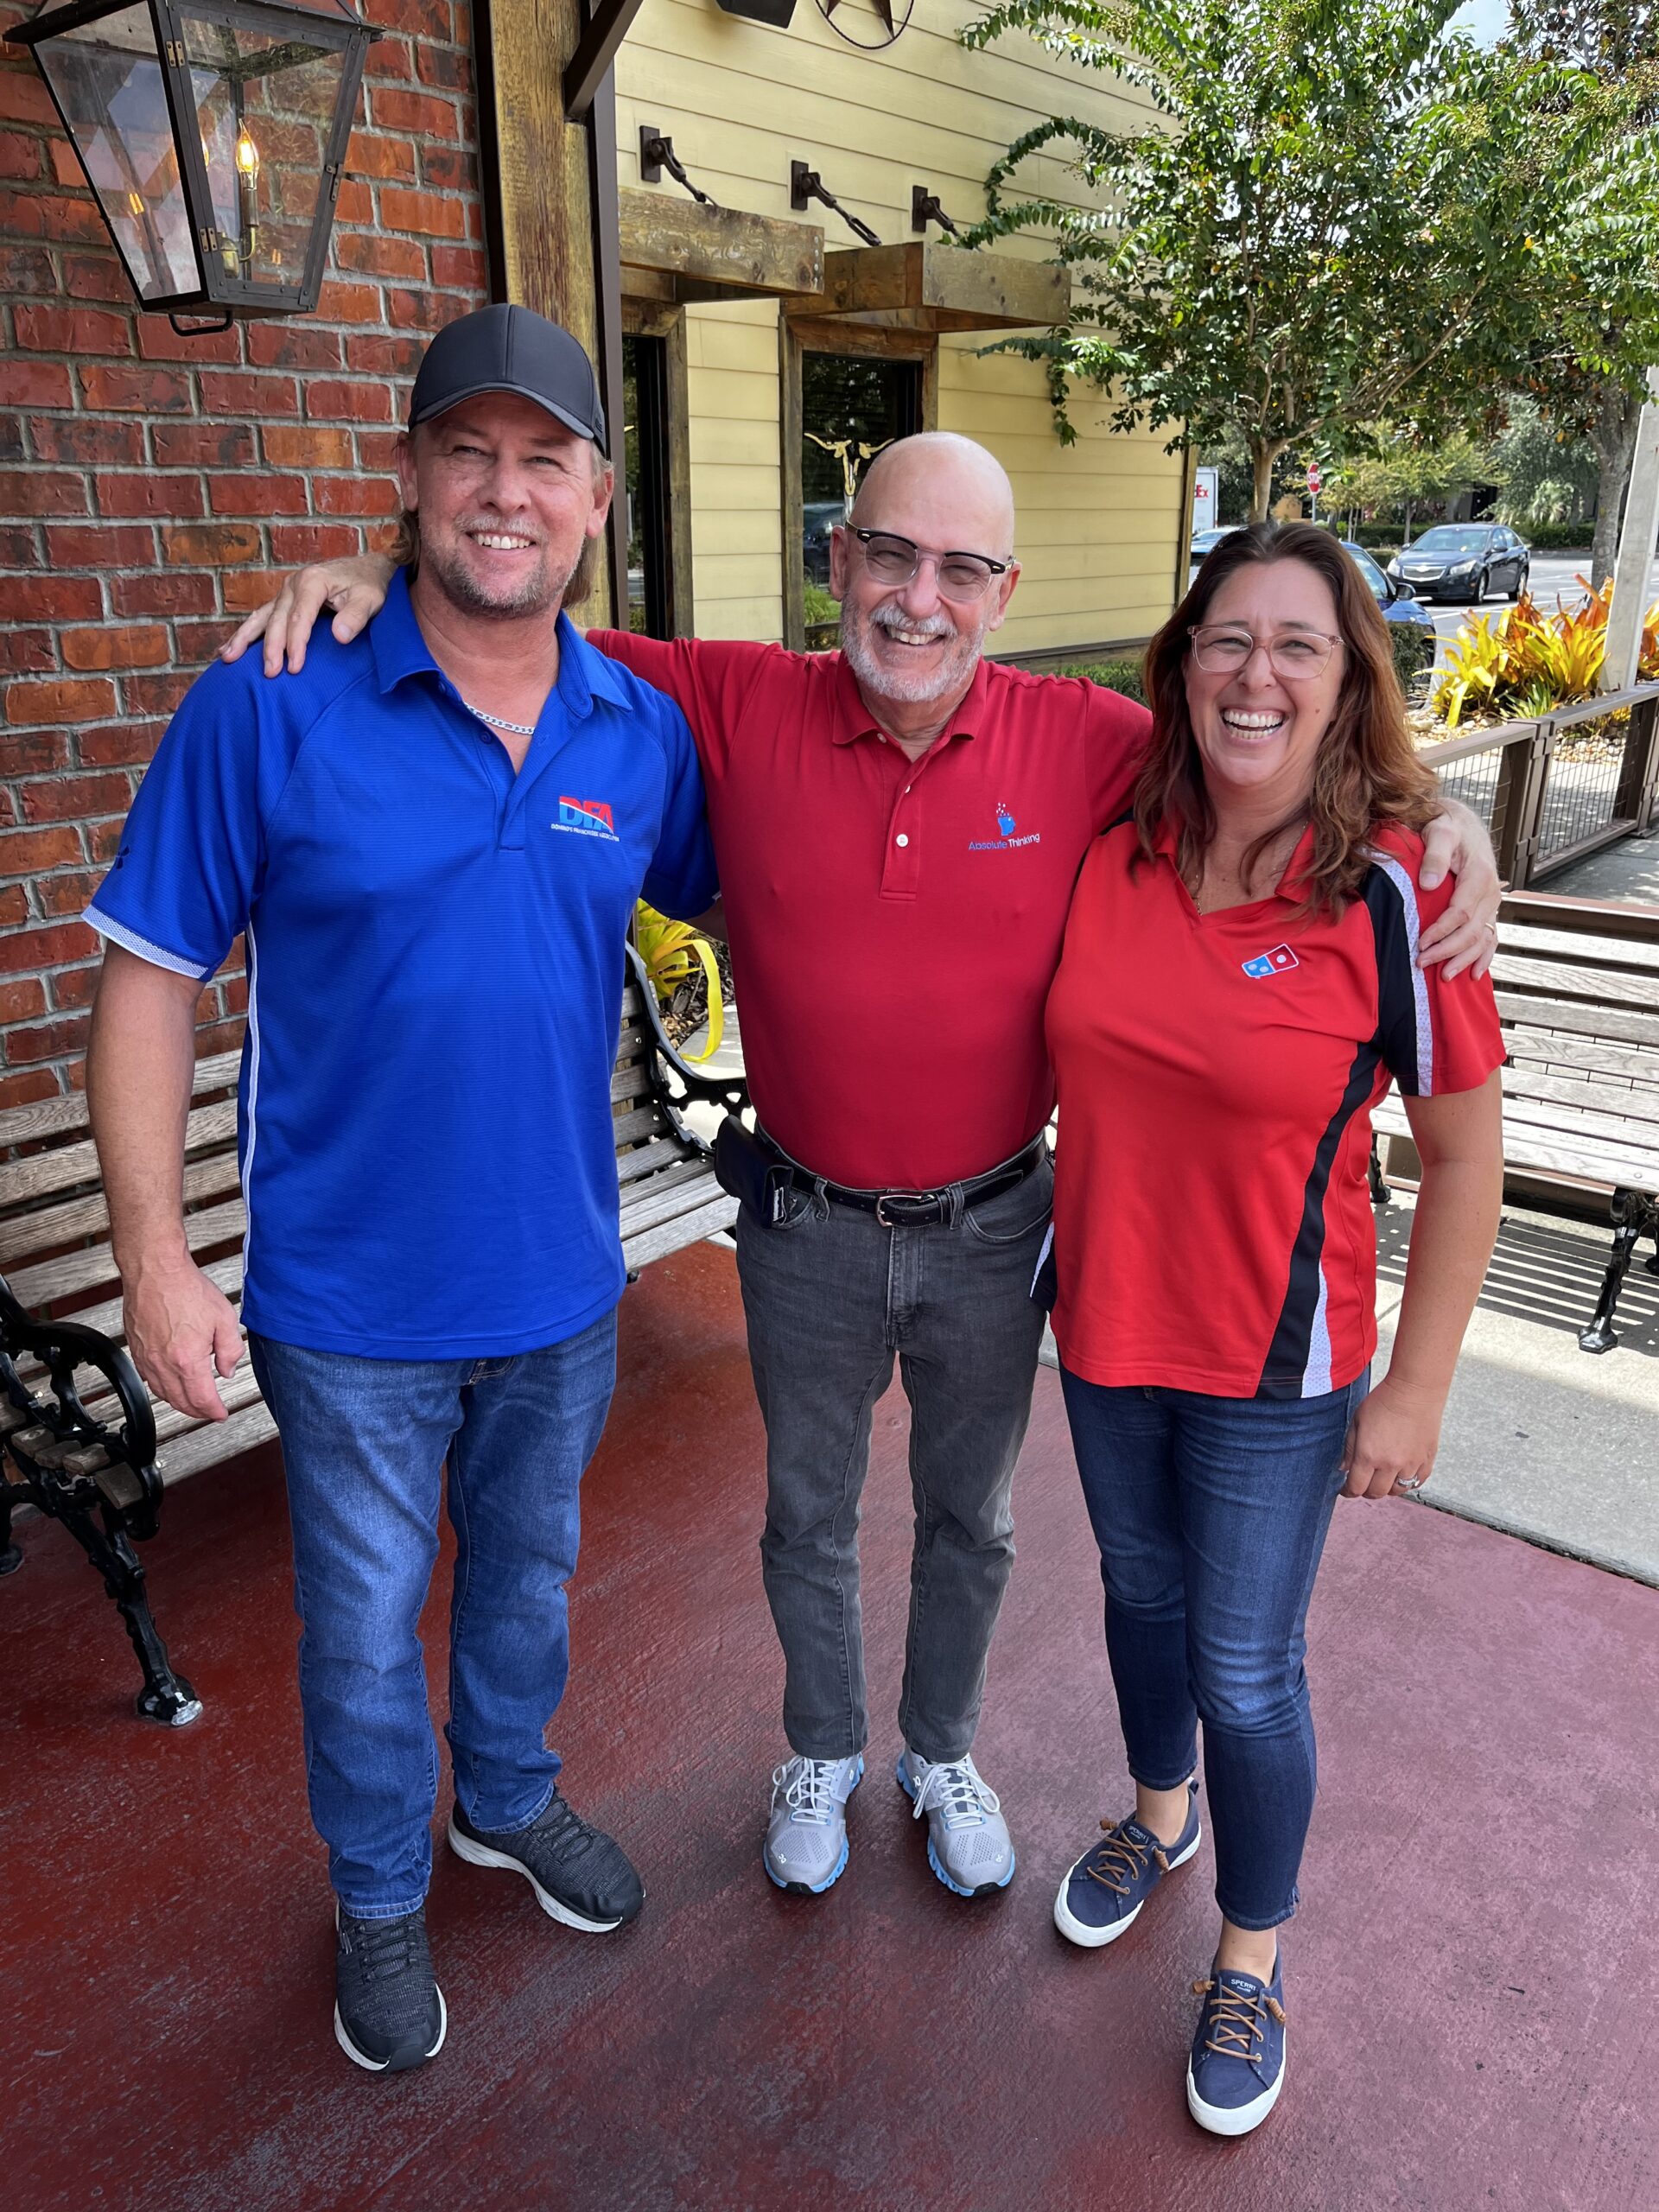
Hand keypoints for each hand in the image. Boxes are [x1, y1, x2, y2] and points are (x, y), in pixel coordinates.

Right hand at [122, 1253, 243, 1421]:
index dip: (215, 1411)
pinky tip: (171, 1384)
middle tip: (210, 1412)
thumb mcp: (224, 1318)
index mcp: (187, 1360)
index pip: (202, 1399)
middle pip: (181, 1402)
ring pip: (162, 1394)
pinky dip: (162, 1389)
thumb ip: (230, 1350)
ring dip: (179, 1403)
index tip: (221, 1414)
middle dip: (198, 1412)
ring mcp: (146, 1358)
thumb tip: (228, 1370)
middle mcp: (163, 1364)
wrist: (155, 1270)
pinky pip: (148, 1379)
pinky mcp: (135, 1349)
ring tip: (193, 1402)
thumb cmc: (185, 1288)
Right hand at [219, 555, 393, 676]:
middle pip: (277, 619)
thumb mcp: (371, 599)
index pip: (299, 618)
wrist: (368, 569)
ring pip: (262, 617)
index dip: (295, 644)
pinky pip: (262, 617)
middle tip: (271, 673)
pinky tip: (229, 649)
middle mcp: (294, 584)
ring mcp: (286, 591)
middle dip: (271, 648)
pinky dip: (247, 633)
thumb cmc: (370, 585)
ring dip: (245, 638)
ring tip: (228, 658)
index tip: (294, 667)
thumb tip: (339, 637)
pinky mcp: (285, 600)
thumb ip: (356, 617)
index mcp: (312, 581)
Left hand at [1338, 1375, 1442, 1499]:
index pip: (1356, 1487)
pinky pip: (1418, 1482)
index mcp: (1369, 1455)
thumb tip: (1343, 1468)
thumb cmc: (1384, 1401)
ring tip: (1382, 1478)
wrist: (1414, 1391)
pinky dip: (1408, 1482)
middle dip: (1366, 1491)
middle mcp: (1390, 1464)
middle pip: (1376, 1493)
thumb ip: (1348, 1448)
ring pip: (1397, 1491)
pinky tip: (1401, 1474)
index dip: (1348, 1491)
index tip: (1346, 1489)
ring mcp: (1411, 1464)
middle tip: (1363, 1484)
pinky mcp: (1427, 1460)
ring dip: (1387, 1488)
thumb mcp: (1357, 1421)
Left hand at [1416, 800, 1500, 979]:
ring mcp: (1492, 902)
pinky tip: (1474, 974)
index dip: (1440, 931)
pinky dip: (1484, 957)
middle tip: (1422, 964)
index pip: (1460, 912)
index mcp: (1479, 875)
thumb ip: (1434, 857)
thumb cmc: (1447, 828)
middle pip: (1471, 930)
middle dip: (1447, 951)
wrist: (1463, 825)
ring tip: (1445, 976)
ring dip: (1465, 959)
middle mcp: (1491, 892)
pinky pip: (1491, 937)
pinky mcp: (1488, 909)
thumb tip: (1428, 884)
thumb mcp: (1439, 833)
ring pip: (1483, 938)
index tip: (1420, 944)